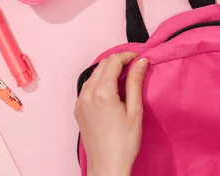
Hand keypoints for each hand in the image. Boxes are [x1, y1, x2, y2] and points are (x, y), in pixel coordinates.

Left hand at [74, 52, 148, 175]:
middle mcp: (87, 94)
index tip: (139, 58)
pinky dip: (100, 81)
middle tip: (135, 65)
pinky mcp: (79, 109)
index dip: (127, 56)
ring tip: (125, 76)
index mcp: (102, 93)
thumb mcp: (135, 110)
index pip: (113, 61)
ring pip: (94, 75)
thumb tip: (140, 62)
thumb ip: (135, 82)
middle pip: (102, 65)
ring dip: (108, 70)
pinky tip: (112, 89)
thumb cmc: (124, 142)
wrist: (107, 166)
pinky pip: (88, 87)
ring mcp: (80, 102)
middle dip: (119, 61)